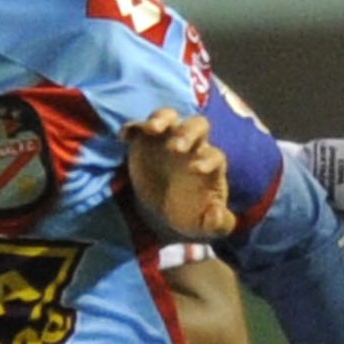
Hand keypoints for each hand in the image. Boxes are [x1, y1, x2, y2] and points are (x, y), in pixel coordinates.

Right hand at [124, 107, 233, 241]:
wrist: (164, 214)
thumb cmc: (190, 215)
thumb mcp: (205, 227)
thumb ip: (218, 224)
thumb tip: (216, 214)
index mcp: (209, 164)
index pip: (214, 156)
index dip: (207, 160)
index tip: (195, 170)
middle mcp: (192, 146)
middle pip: (197, 126)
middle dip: (188, 133)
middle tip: (175, 148)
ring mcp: (168, 140)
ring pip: (170, 117)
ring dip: (161, 119)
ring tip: (152, 129)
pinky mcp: (145, 142)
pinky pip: (139, 128)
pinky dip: (133, 128)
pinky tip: (124, 137)